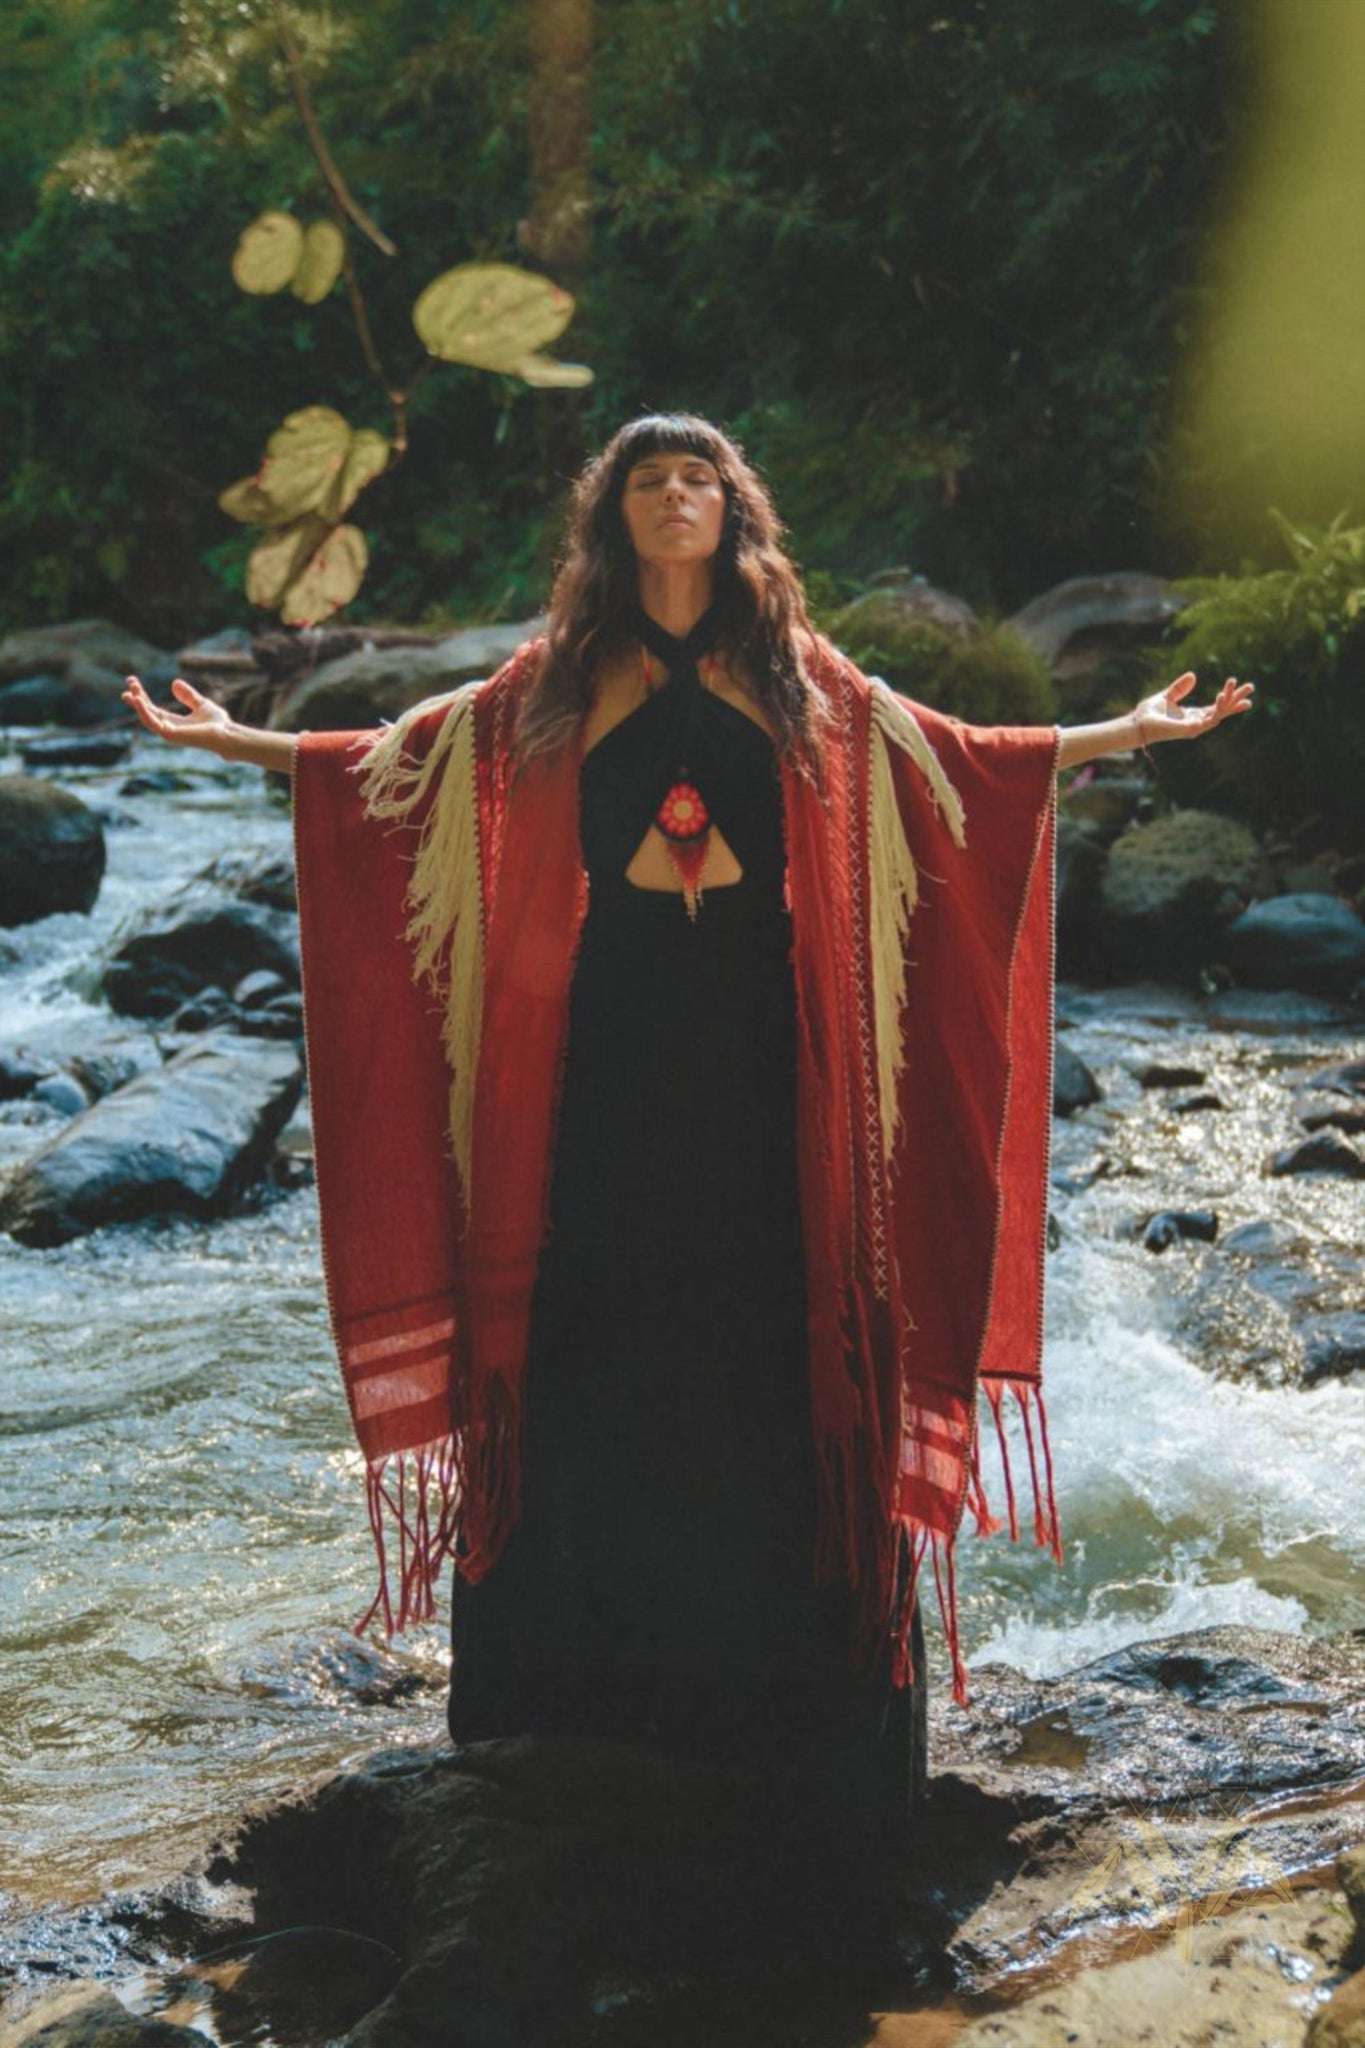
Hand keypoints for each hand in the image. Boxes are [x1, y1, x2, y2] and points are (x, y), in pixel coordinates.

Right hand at [122, 675, 234, 755]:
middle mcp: (169, 729)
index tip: (133, 683)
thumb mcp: (200, 704)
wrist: (226, 734)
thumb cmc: (218, 724)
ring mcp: (169, 733)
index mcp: (175, 722)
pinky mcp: (171, 735)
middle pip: (147, 712)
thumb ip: (188, 696)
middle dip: (137, 698)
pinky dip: (144, 712)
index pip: (153, 709)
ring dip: (138, 704)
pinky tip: (138, 700)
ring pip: (147, 718)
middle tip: (129, 681)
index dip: (142, 697)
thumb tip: (174, 683)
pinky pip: (152, 723)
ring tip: (132, 689)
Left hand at [1133, 672, 1254, 746]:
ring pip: (1217, 715)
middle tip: (1251, 687)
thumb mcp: (1167, 696)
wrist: (1137, 724)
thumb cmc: (1149, 714)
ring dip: (1227, 702)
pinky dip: (1215, 710)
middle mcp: (1196, 722)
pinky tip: (1221, 697)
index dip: (1231, 699)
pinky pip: (1206, 720)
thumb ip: (1180, 687)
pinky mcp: (1188, 730)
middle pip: (1222, 711)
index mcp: (1193, 715)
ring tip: (1232, 686)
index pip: (1218, 707)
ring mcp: (1193, 727)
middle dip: (1237, 700)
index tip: (1245, 689)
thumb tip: (1193, 675)